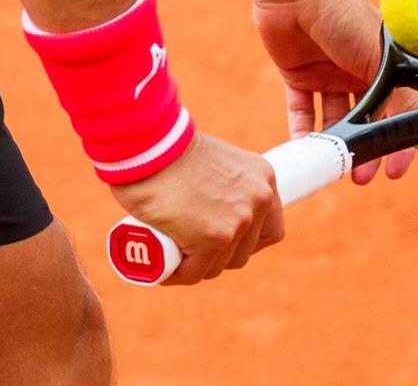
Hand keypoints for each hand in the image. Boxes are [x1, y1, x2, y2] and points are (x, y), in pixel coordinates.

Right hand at [109, 132, 283, 284]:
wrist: (148, 142)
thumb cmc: (170, 149)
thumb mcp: (216, 163)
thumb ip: (226, 182)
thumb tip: (219, 208)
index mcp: (264, 178)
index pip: (269, 229)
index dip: (245, 242)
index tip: (222, 241)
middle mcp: (260, 199)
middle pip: (244, 251)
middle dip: (218, 256)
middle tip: (190, 248)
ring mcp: (239, 220)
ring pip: (219, 265)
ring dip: (197, 266)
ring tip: (173, 255)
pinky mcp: (213, 238)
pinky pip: (195, 272)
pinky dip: (177, 275)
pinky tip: (163, 269)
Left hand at [251, 0, 417, 183]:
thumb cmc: (345, 14)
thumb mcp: (378, 58)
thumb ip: (396, 96)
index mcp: (384, 65)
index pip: (397, 110)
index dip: (399, 140)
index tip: (398, 168)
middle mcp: (359, 72)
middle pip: (365, 121)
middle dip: (365, 150)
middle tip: (363, 177)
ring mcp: (328, 75)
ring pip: (334, 120)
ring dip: (335, 144)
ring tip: (334, 168)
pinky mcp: (298, 75)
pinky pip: (301, 110)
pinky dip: (301, 131)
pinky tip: (303, 150)